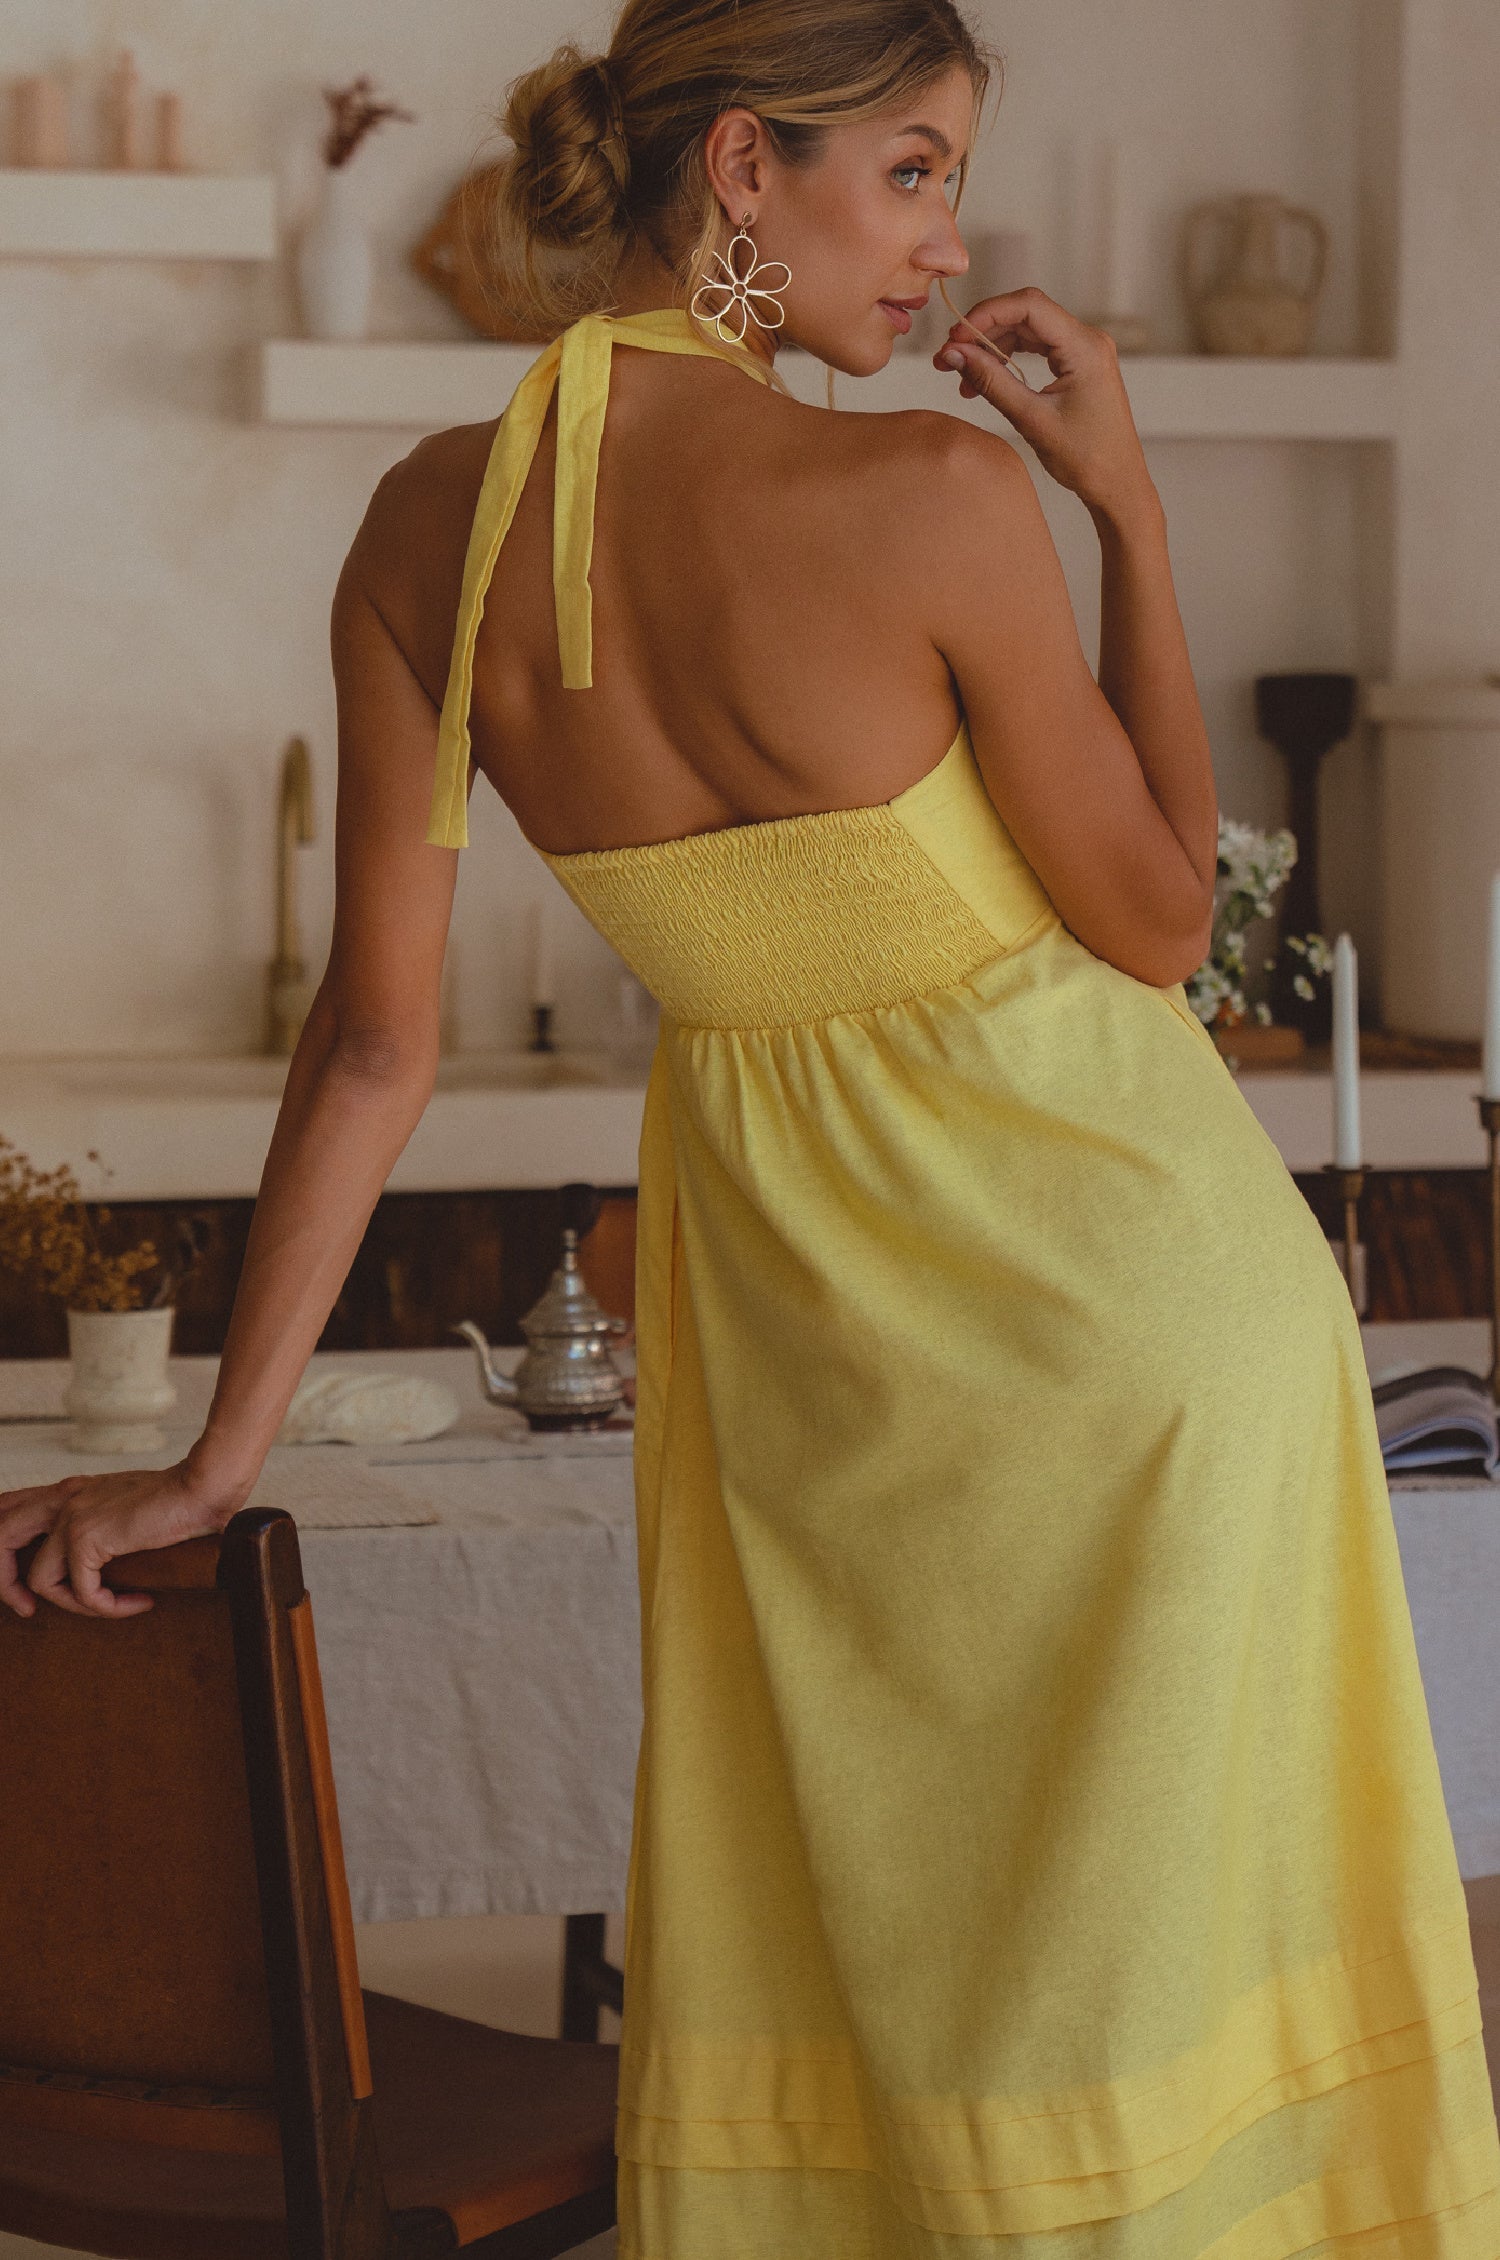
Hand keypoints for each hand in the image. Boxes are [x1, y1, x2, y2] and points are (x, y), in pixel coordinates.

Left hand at [0, 1460, 242, 1620]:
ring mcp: (71, 1517)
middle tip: (27, 1610)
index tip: (28, 1586)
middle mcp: (62, 1499)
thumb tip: (99, 1569)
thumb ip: (104, 1527)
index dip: (5, 1551)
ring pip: (37, 1578)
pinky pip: (82, 1591)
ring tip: (111, 1606)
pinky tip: (141, 1601)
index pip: (9, 1510)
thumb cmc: (181, 1500)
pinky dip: (109, 1606)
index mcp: (69, 1491)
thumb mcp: (127, 1508)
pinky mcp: (87, 1538)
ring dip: (73, 1605)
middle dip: (5, 1583)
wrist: (202, 1488)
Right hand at [934, 287, 1157, 522]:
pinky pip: (1037, 349)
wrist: (1118, 484)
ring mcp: (1084, 350)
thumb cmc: (1086, 459)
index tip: (955, 338)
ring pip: (1027, 332)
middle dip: (983, 332)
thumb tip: (953, 355)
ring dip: (992, 348)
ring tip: (961, 375)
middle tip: (947, 358)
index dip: (986, 314)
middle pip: (1025, 314)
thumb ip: (991, 382)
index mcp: (1084, 347)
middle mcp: (1087, 340)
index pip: (1028, 306)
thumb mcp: (1032, 420)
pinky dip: (1009, 359)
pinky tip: (985, 379)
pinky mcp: (1078, 364)